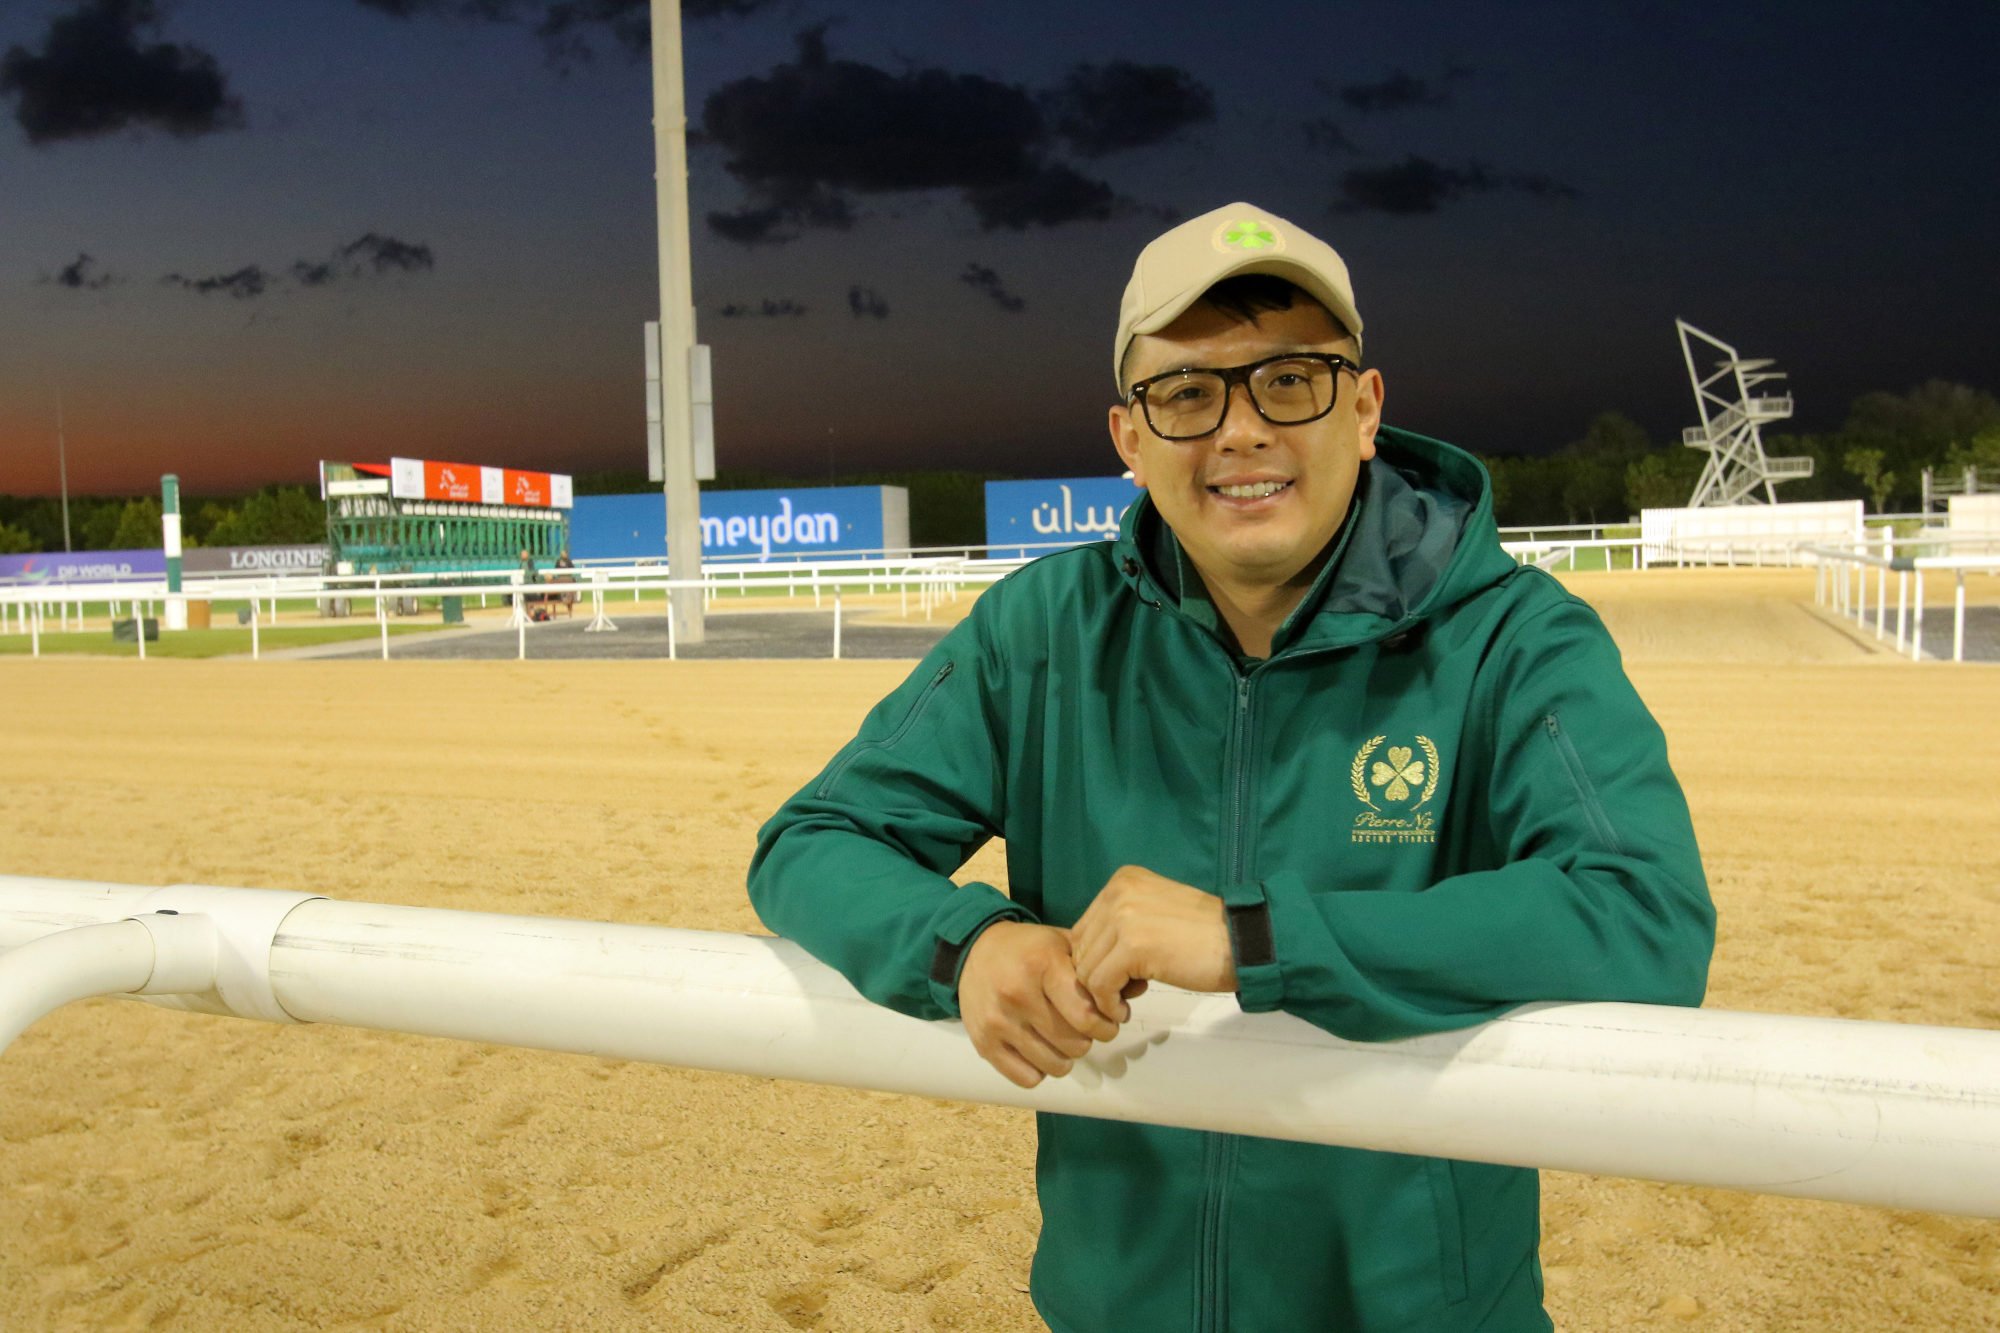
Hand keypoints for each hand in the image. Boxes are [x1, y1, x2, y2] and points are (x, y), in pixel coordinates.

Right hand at [958, 921, 1121, 1088]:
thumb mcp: (1064, 944)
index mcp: (1042, 964)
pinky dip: (1041, 1070)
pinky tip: (1041, 1049)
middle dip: (1090, 1039)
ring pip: (1055, 1065)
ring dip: (1067, 1057)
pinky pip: (1027, 1078)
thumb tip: (1137, 989)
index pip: (1087, 1014)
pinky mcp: (984, 1043)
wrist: (974, 951)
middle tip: (1087, 1029)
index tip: (1110, 1019)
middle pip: (1075, 1043)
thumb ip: (1100, 967)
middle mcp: (1017, 993)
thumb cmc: (1028, 949)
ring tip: (1065, 1039)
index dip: (1107, 1023)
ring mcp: (998, 1020)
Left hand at [1069, 866, 1237, 1018]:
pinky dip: (1108, 1004)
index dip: (1097, 960)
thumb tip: (1086, 959)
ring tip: (1130, 998)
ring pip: (1086, 969)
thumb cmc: (1204, 937)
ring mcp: (1124, 917)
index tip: (1123, 976)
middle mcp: (1118, 891)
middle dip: (1098, 976)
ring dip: (1103, 994)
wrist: (1242, 943)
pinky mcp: (1132, 946)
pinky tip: (1127, 1009)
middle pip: (1080, 948)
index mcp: (1122, 881)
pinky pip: (1099, 985)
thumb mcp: (1153, 914)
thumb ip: (1120, 925)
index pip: (1084, 929)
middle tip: (1127, 990)